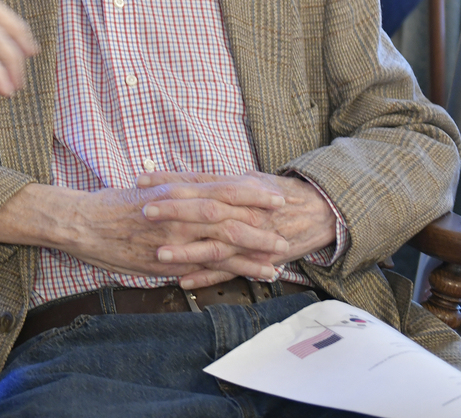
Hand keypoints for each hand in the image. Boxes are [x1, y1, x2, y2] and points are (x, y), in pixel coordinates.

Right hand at [0, 182, 287, 286]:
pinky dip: (234, 270)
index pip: (219, 187)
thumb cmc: (111, 206)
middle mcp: (177, 210)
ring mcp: (172, 236)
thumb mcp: (146, 191)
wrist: (80, 222)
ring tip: (281, 254)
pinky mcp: (166, 259)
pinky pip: (206, 266)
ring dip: (255, 247)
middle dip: (261, 217)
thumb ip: (173, 193)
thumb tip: (196, 190)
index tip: (274, 192)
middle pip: (229, 212)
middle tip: (289, 220)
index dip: (250, 190)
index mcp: (173, 190)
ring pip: (223, 240)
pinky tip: (255, 274)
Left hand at [137, 171, 336, 284]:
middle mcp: (243, 212)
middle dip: (173, 212)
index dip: (168, 181)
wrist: (319, 212)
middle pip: (204, 210)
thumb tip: (179, 179)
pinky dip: (206, 277)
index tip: (141, 181)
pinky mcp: (256, 259)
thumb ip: (214, 181)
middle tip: (143, 211)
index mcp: (237, 189)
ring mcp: (250, 238)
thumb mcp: (247, 179)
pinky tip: (182, 281)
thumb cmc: (277, 192)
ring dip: (186, 251)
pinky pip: (229, 271)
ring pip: (215, 246)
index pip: (197, 182)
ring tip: (159, 254)